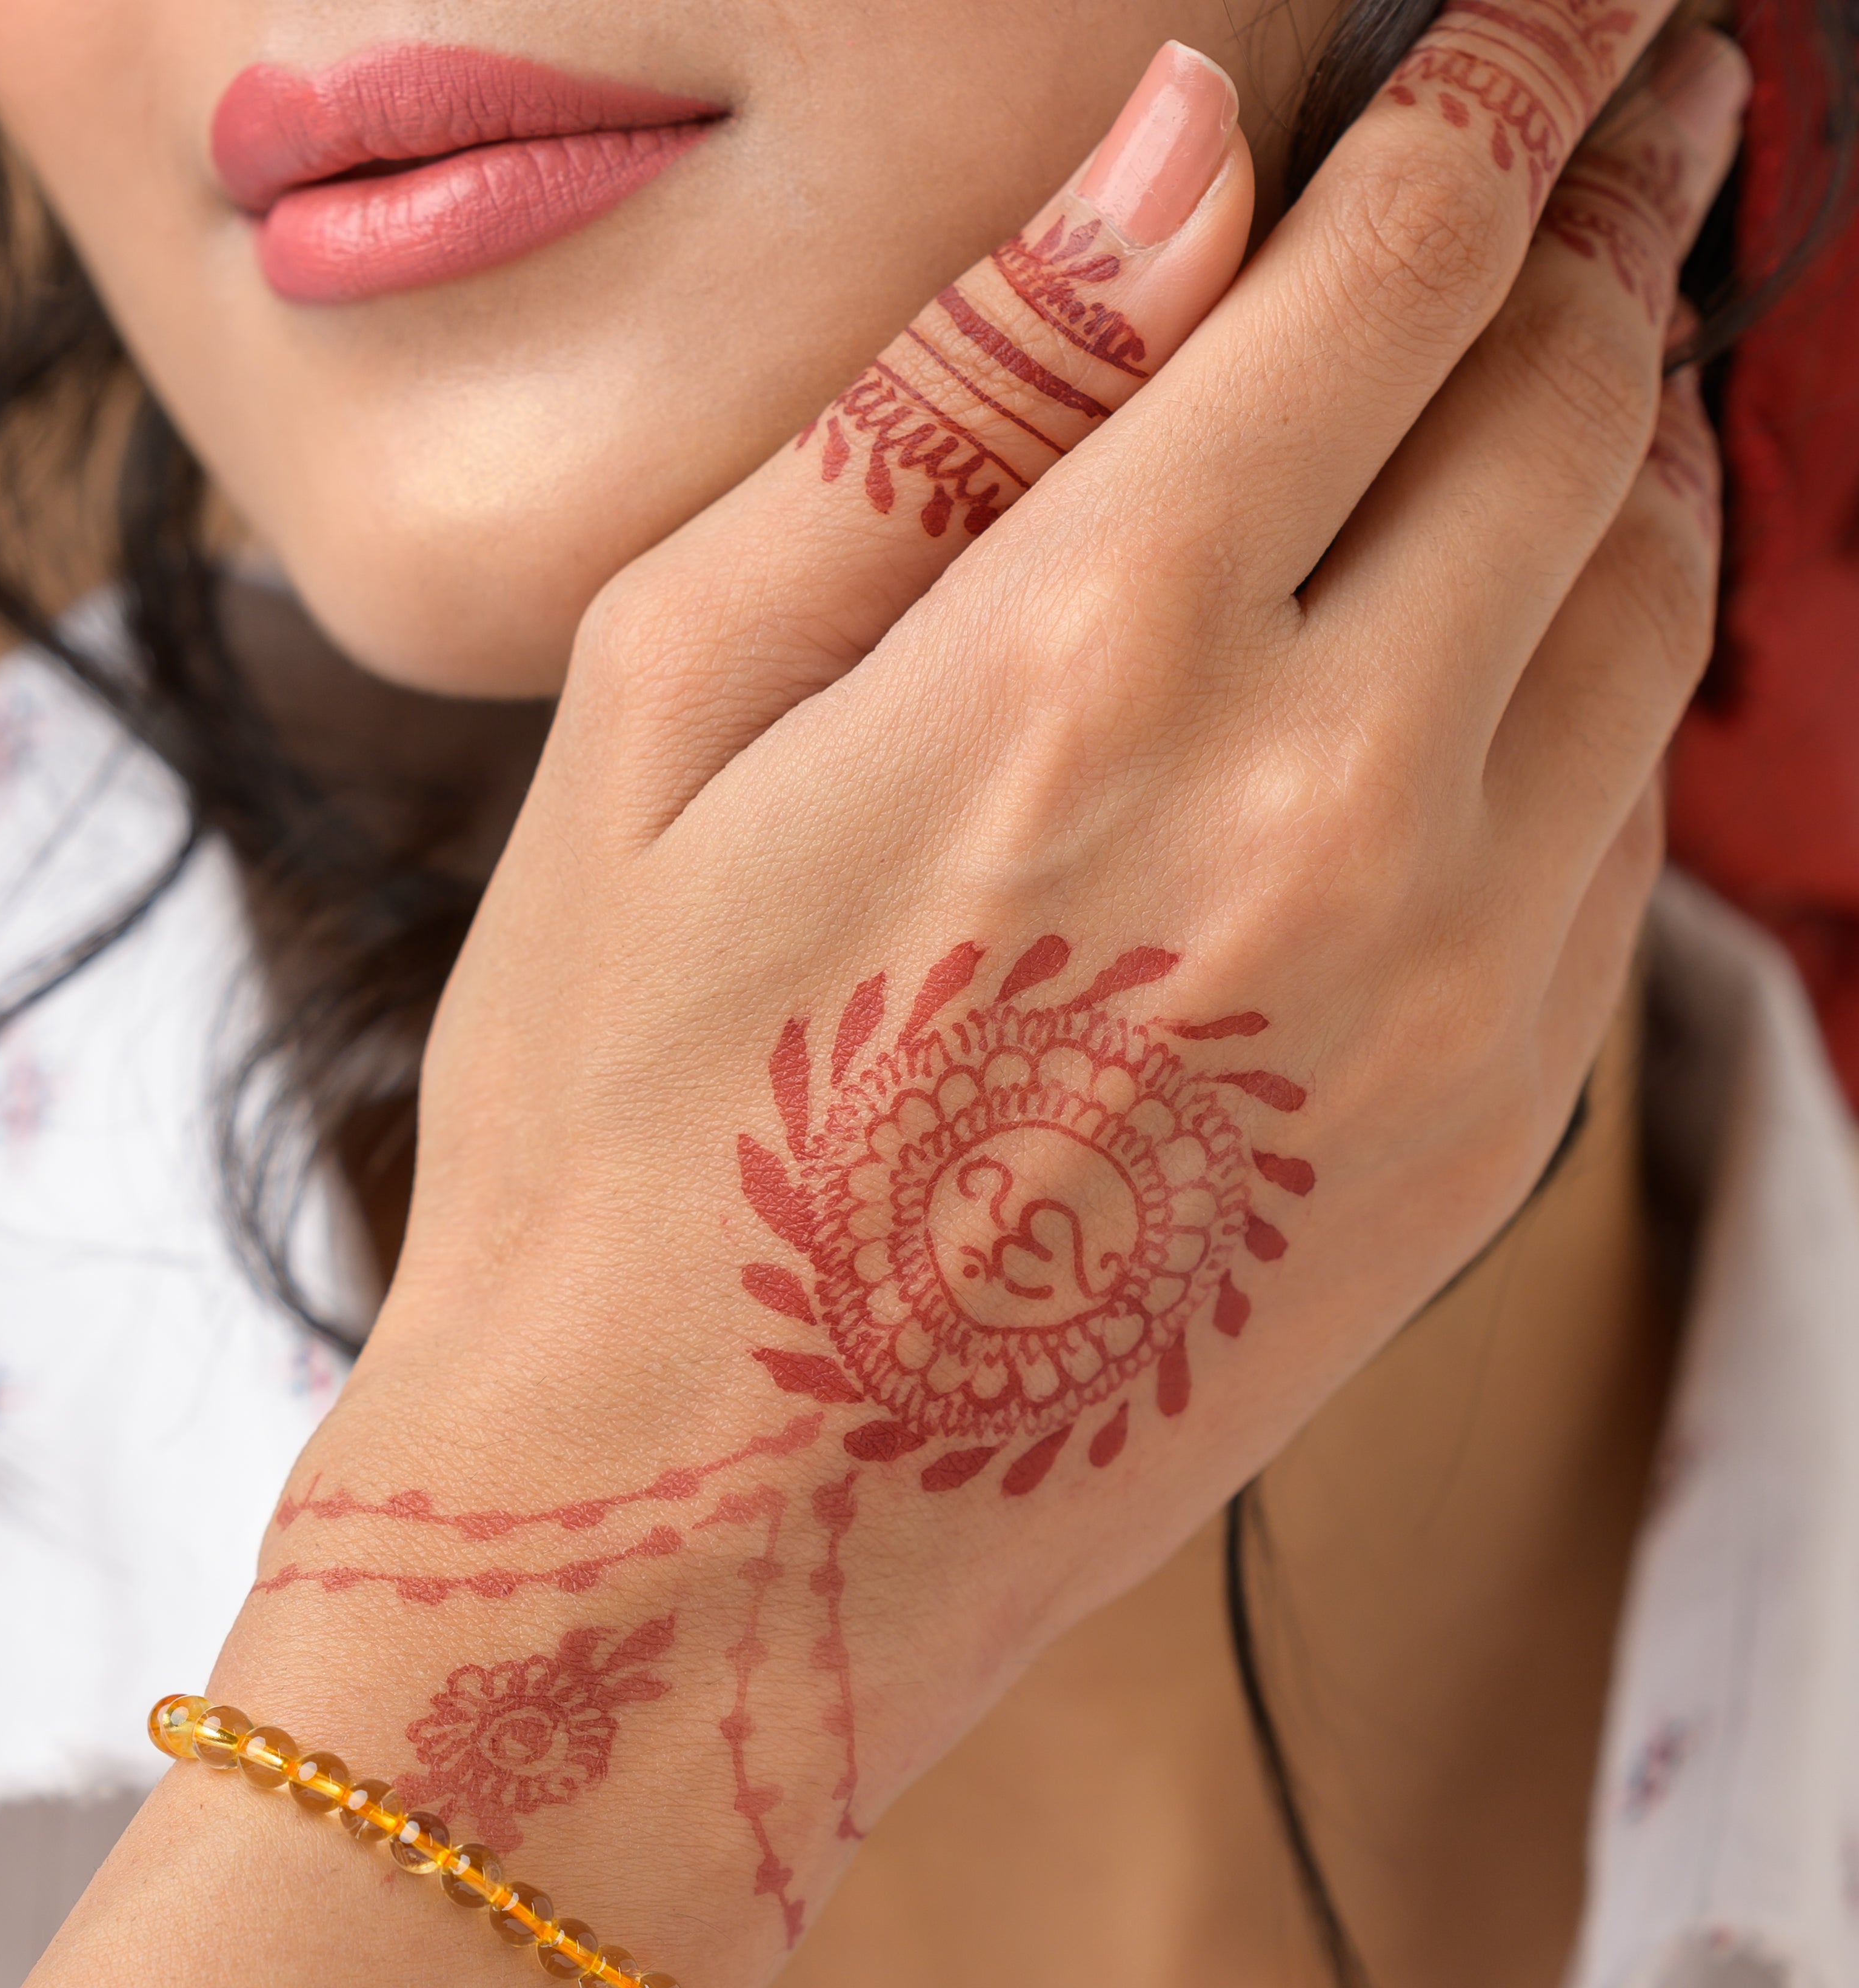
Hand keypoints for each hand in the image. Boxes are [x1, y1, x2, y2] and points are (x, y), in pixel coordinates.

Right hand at [230, 4, 1741, 1987]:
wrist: (689, 1554)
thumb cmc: (618, 1141)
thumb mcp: (665, 717)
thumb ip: (944, 406)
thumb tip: (1180, 153)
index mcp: (1106, 650)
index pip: (1412, 257)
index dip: (1521, 70)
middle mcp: (1335, 806)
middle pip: (1585, 407)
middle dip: (1616, 217)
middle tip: (1628, 109)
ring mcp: (1446, 998)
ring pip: (1654, 619)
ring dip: (1636, 454)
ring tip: (1581, 369)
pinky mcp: (1483, 1149)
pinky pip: (1622, 842)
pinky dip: (1600, 696)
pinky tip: (1505, 665)